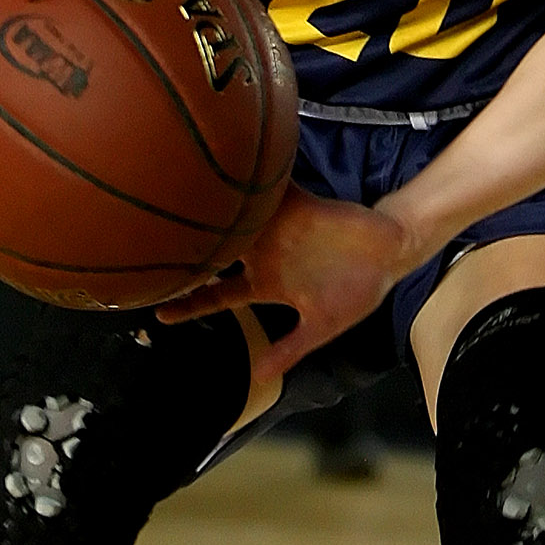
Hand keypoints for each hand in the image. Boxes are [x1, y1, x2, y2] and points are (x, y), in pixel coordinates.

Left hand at [155, 185, 416, 377]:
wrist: (389, 253)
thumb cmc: (357, 291)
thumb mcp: (322, 327)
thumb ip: (291, 349)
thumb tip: (260, 378)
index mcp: (267, 284)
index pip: (219, 295)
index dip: (191, 303)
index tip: (161, 312)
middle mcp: (266, 255)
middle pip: (217, 252)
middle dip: (190, 251)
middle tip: (155, 251)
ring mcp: (280, 229)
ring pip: (236, 218)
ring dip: (214, 212)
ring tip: (181, 204)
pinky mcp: (299, 206)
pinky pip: (274, 189)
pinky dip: (257, 180)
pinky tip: (235, 167)